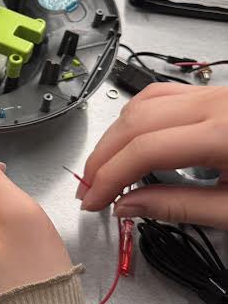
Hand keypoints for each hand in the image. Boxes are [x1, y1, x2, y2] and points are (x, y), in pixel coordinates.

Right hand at [80, 83, 227, 227]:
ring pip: (142, 103)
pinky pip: (161, 95)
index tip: (93, 200)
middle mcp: (216, 105)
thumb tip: (128, 205)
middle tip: (89, 189)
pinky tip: (130, 139)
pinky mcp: (213, 96)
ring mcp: (213, 95)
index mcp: (224, 134)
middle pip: (135, 122)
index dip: (109, 177)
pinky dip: (136, 117)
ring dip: (115, 136)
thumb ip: (180, 207)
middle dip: (103, 158)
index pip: (145, 150)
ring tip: (104, 168)